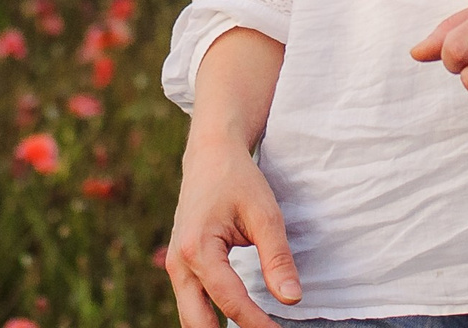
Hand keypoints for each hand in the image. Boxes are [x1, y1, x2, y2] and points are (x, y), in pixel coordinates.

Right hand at [165, 136, 303, 327]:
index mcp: (198, 248)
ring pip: (190, 319)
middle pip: (198, 323)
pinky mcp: (180, 267)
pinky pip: (191, 305)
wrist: (210, 155)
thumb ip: (277, 258)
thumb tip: (292, 299)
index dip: (258, 324)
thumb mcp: (265, 214)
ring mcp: (175, 266)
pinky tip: (237, 323)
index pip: (231, 301)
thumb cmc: (238, 180)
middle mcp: (179, 262)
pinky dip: (210, 320)